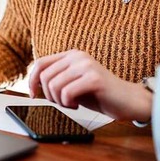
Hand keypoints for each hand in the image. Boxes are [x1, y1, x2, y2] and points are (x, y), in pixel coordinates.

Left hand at [28, 50, 151, 121]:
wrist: (127, 100)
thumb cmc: (99, 94)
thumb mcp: (72, 84)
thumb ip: (56, 79)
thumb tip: (33, 85)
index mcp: (71, 56)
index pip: (40, 63)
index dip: (32, 81)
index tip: (34, 95)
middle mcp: (78, 56)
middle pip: (45, 77)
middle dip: (49, 95)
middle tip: (63, 102)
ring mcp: (87, 66)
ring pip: (54, 86)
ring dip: (60, 101)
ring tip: (72, 103)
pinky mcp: (94, 78)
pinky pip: (67, 92)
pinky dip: (68, 103)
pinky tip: (78, 105)